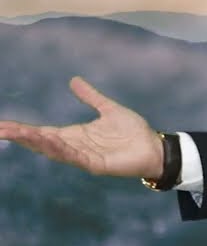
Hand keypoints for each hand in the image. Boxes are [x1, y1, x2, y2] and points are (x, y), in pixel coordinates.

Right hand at [0, 76, 163, 177]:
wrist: (153, 147)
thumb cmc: (132, 131)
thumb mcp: (108, 109)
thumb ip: (91, 96)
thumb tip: (73, 80)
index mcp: (74, 134)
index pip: (42, 132)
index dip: (23, 129)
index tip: (1, 125)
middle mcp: (74, 146)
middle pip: (42, 142)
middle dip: (22, 136)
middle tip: (1, 130)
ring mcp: (83, 157)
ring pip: (55, 150)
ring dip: (37, 142)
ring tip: (19, 134)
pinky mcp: (96, 164)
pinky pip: (77, 157)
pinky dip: (63, 150)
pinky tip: (52, 143)